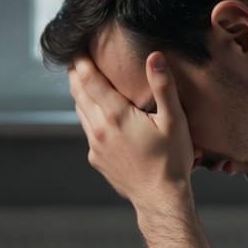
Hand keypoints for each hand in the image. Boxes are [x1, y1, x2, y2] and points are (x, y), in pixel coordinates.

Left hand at [69, 52, 194, 214]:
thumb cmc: (172, 160)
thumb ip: (163, 87)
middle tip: (73, 59)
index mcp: (117, 116)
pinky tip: (95, 114)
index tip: (77, 48)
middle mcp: (100, 130)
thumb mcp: (174, 120)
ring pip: (81, 113)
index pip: (91, 81)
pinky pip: (88, 131)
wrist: (160, 199)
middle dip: (76, 75)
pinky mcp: (97, 159)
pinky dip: (88, 116)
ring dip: (79, 95)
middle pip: (79, 94)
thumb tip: (154, 57)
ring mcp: (96, 146)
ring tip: (80, 81)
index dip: (82, 62)